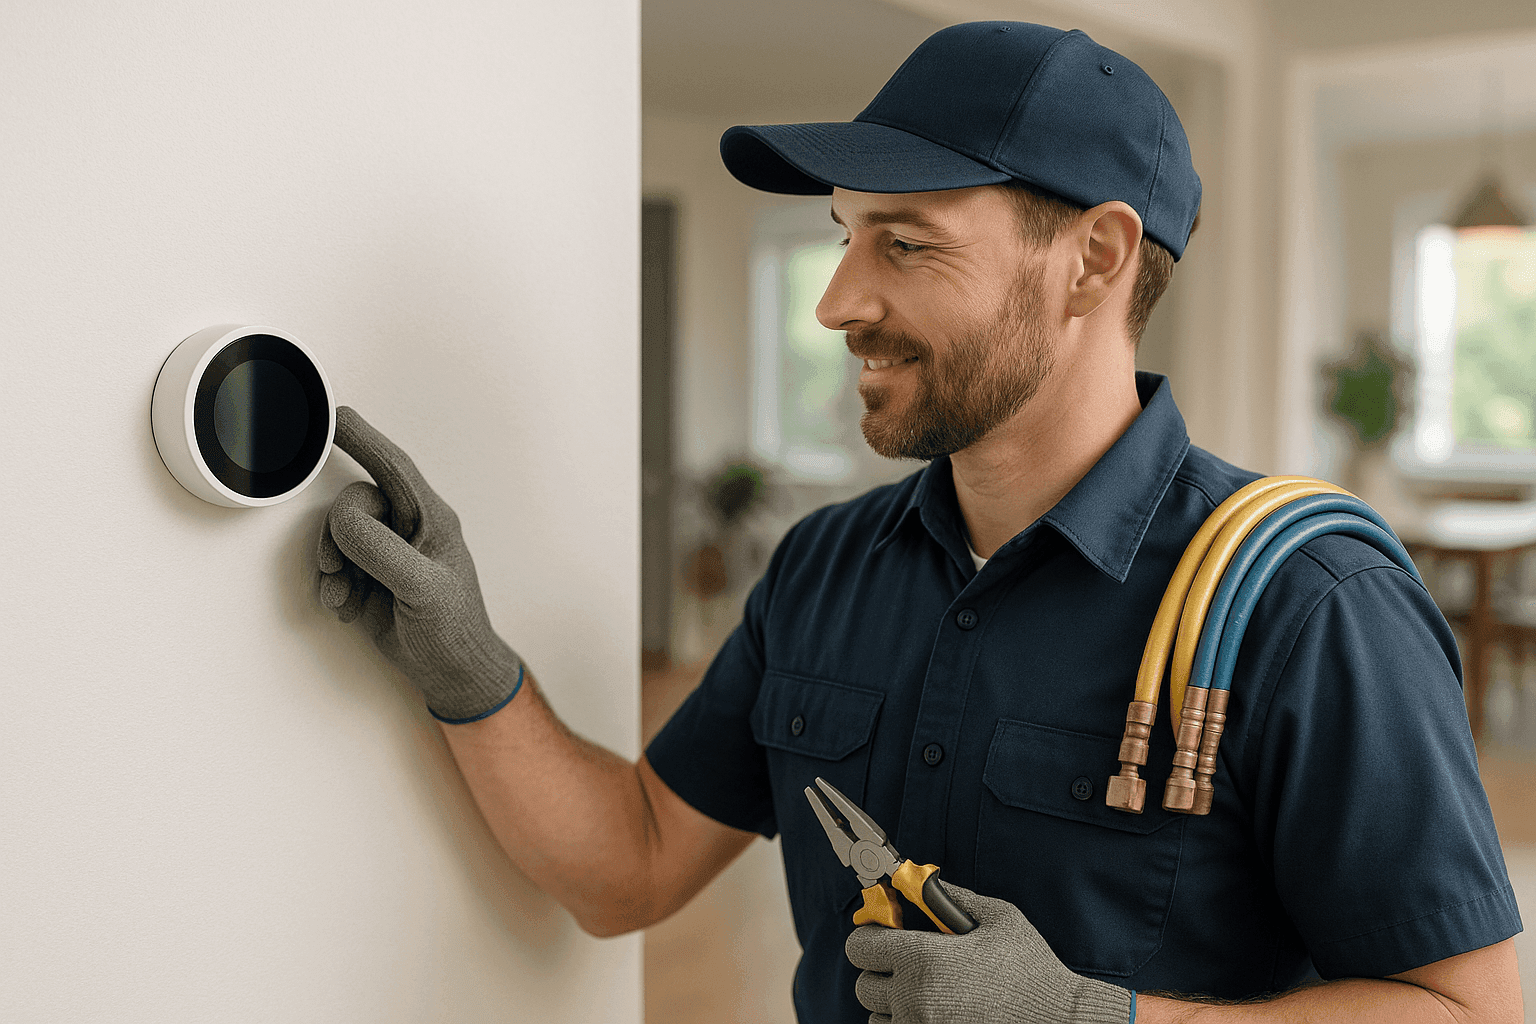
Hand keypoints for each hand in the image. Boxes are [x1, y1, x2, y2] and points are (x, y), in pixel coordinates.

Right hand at [317, 406, 523, 722]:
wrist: (451, 672)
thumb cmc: (453, 630)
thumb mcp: (422, 588)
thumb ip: (383, 550)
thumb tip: (345, 522)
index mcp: (431, 519)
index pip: (392, 467)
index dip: (363, 438)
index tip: (334, 416)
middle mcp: (408, 528)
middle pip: (354, 504)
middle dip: (337, 537)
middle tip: (338, 568)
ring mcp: (388, 552)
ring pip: (339, 535)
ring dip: (333, 567)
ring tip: (347, 596)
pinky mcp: (371, 575)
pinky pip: (336, 563)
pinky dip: (333, 585)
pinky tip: (349, 607)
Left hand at [845, 882, 1132, 1023]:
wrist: (1059, 1019)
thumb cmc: (1031, 968)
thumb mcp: (998, 918)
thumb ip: (953, 898)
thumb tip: (923, 883)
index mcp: (925, 959)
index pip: (860, 947)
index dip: (869, 938)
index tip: (884, 936)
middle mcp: (915, 998)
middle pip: (862, 985)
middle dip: (879, 972)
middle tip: (906, 966)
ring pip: (876, 1018)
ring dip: (890, 1005)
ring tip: (923, 993)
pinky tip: (931, 1013)